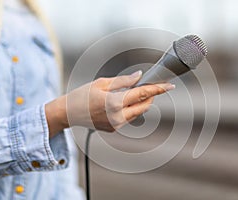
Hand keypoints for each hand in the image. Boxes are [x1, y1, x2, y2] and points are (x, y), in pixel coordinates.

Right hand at [45, 71, 174, 136]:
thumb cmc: (81, 96)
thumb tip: (139, 77)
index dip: (158, 89)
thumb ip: (124, 81)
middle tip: (150, 86)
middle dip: (150, 96)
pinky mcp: (114, 130)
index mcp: (114, 103)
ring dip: (140, 103)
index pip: (142, 94)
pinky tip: (120, 103)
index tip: (170, 86)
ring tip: (132, 93)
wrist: (67, 113)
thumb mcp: (102, 83)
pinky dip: (130, 109)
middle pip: (144, 106)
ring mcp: (116, 125)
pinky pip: (128, 118)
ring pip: (137, 113)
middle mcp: (118, 117)